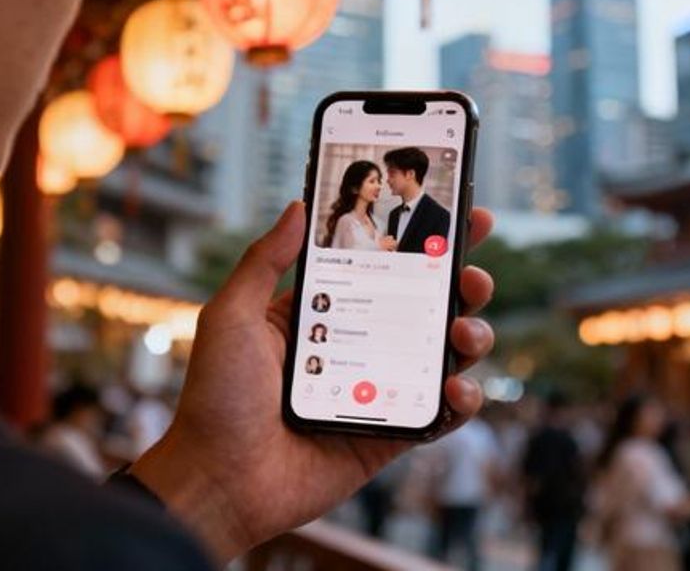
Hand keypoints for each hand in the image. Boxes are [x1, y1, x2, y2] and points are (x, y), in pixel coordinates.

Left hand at [132, 202, 494, 562]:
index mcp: (326, 311)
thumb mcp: (233, 315)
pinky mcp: (387, 433)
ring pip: (441, 355)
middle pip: (425, 306)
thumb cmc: (217, 396)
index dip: (425, 244)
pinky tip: (458, 389)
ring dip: (470, 337)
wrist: (218, 481)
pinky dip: (462, 401)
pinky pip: (438, 414)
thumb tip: (298, 207)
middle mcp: (358, 344)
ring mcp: (376, 388)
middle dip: (461, 286)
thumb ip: (264, 260)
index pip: (384, 267)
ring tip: (464, 333)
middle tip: (472, 276)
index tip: (462, 218)